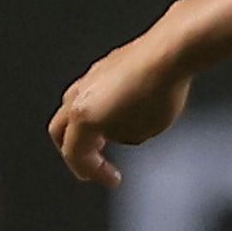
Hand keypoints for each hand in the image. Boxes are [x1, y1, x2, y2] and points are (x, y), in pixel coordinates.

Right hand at [47, 34, 194, 187]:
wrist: (171, 50)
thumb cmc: (159, 92)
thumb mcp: (144, 132)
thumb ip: (122, 137)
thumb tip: (117, 130)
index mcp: (82, 118)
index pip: (75, 155)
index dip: (92, 172)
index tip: (112, 179)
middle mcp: (78, 96)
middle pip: (60, 131)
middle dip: (76, 152)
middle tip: (93, 164)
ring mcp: (89, 77)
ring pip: (73, 108)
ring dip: (85, 128)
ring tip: (109, 137)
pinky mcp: (104, 65)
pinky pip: (91, 93)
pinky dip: (97, 109)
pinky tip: (120, 112)